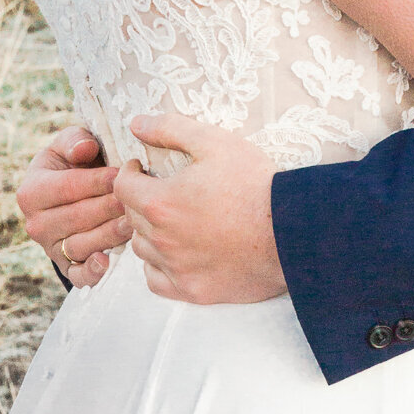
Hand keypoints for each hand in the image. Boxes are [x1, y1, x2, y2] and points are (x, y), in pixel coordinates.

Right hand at [17, 126, 131, 287]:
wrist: (73, 193)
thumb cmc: (75, 163)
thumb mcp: (70, 143)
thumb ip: (75, 140)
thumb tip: (84, 148)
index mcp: (31, 192)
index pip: (66, 187)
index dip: (96, 181)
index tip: (122, 173)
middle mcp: (36, 223)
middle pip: (76, 217)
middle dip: (109, 206)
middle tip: (136, 198)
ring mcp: (51, 248)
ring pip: (82, 244)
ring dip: (110, 233)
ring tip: (135, 221)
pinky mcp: (68, 266)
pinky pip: (78, 275)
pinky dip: (92, 272)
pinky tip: (107, 261)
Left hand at [117, 113, 285, 304]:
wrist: (291, 231)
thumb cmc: (255, 184)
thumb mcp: (215, 142)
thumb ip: (171, 129)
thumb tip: (136, 123)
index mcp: (161, 203)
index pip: (122, 187)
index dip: (129, 172)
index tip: (142, 167)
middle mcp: (162, 240)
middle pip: (132, 217)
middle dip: (140, 198)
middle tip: (161, 188)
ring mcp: (176, 268)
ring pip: (142, 249)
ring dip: (148, 231)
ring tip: (169, 218)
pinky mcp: (193, 290)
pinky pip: (156, 281)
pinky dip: (158, 265)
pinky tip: (174, 252)